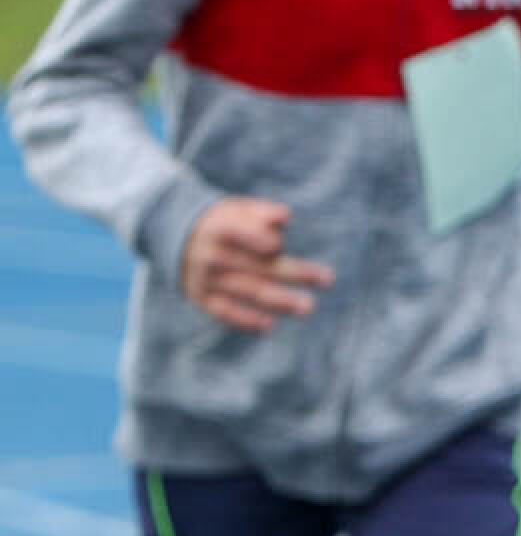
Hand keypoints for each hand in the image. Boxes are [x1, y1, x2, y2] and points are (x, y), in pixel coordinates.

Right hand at [180, 198, 334, 332]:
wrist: (177, 239)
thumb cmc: (224, 222)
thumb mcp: (238, 209)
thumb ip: (262, 213)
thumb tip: (285, 217)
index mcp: (220, 228)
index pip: (243, 234)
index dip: (260, 240)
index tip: (278, 245)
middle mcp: (211, 255)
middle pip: (258, 266)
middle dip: (294, 273)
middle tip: (328, 279)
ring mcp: (205, 279)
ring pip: (247, 291)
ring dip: (279, 301)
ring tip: (308, 307)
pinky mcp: (201, 298)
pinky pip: (224, 312)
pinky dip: (245, 320)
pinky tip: (269, 326)